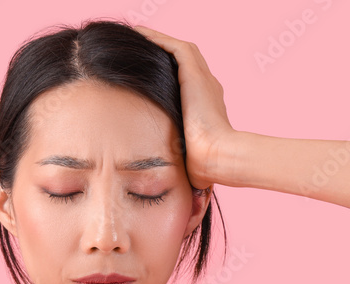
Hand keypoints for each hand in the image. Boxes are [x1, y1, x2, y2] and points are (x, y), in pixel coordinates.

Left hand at [133, 24, 235, 190]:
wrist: (219, 159)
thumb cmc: (204, 168)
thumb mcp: (184, 159)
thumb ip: (174, 159)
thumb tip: (158, 182)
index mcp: (205, 106)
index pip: (182, 84)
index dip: (163, 78)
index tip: (142, 79)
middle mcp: (206, 87)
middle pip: (178, 64)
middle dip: (157, 56)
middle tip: (132, 53)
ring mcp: (202, 78)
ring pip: (175, 50)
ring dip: (153, 43)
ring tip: (130, 39)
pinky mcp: (194, 72)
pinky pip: (171, 46)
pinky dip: (154, 39)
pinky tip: (135, 34)